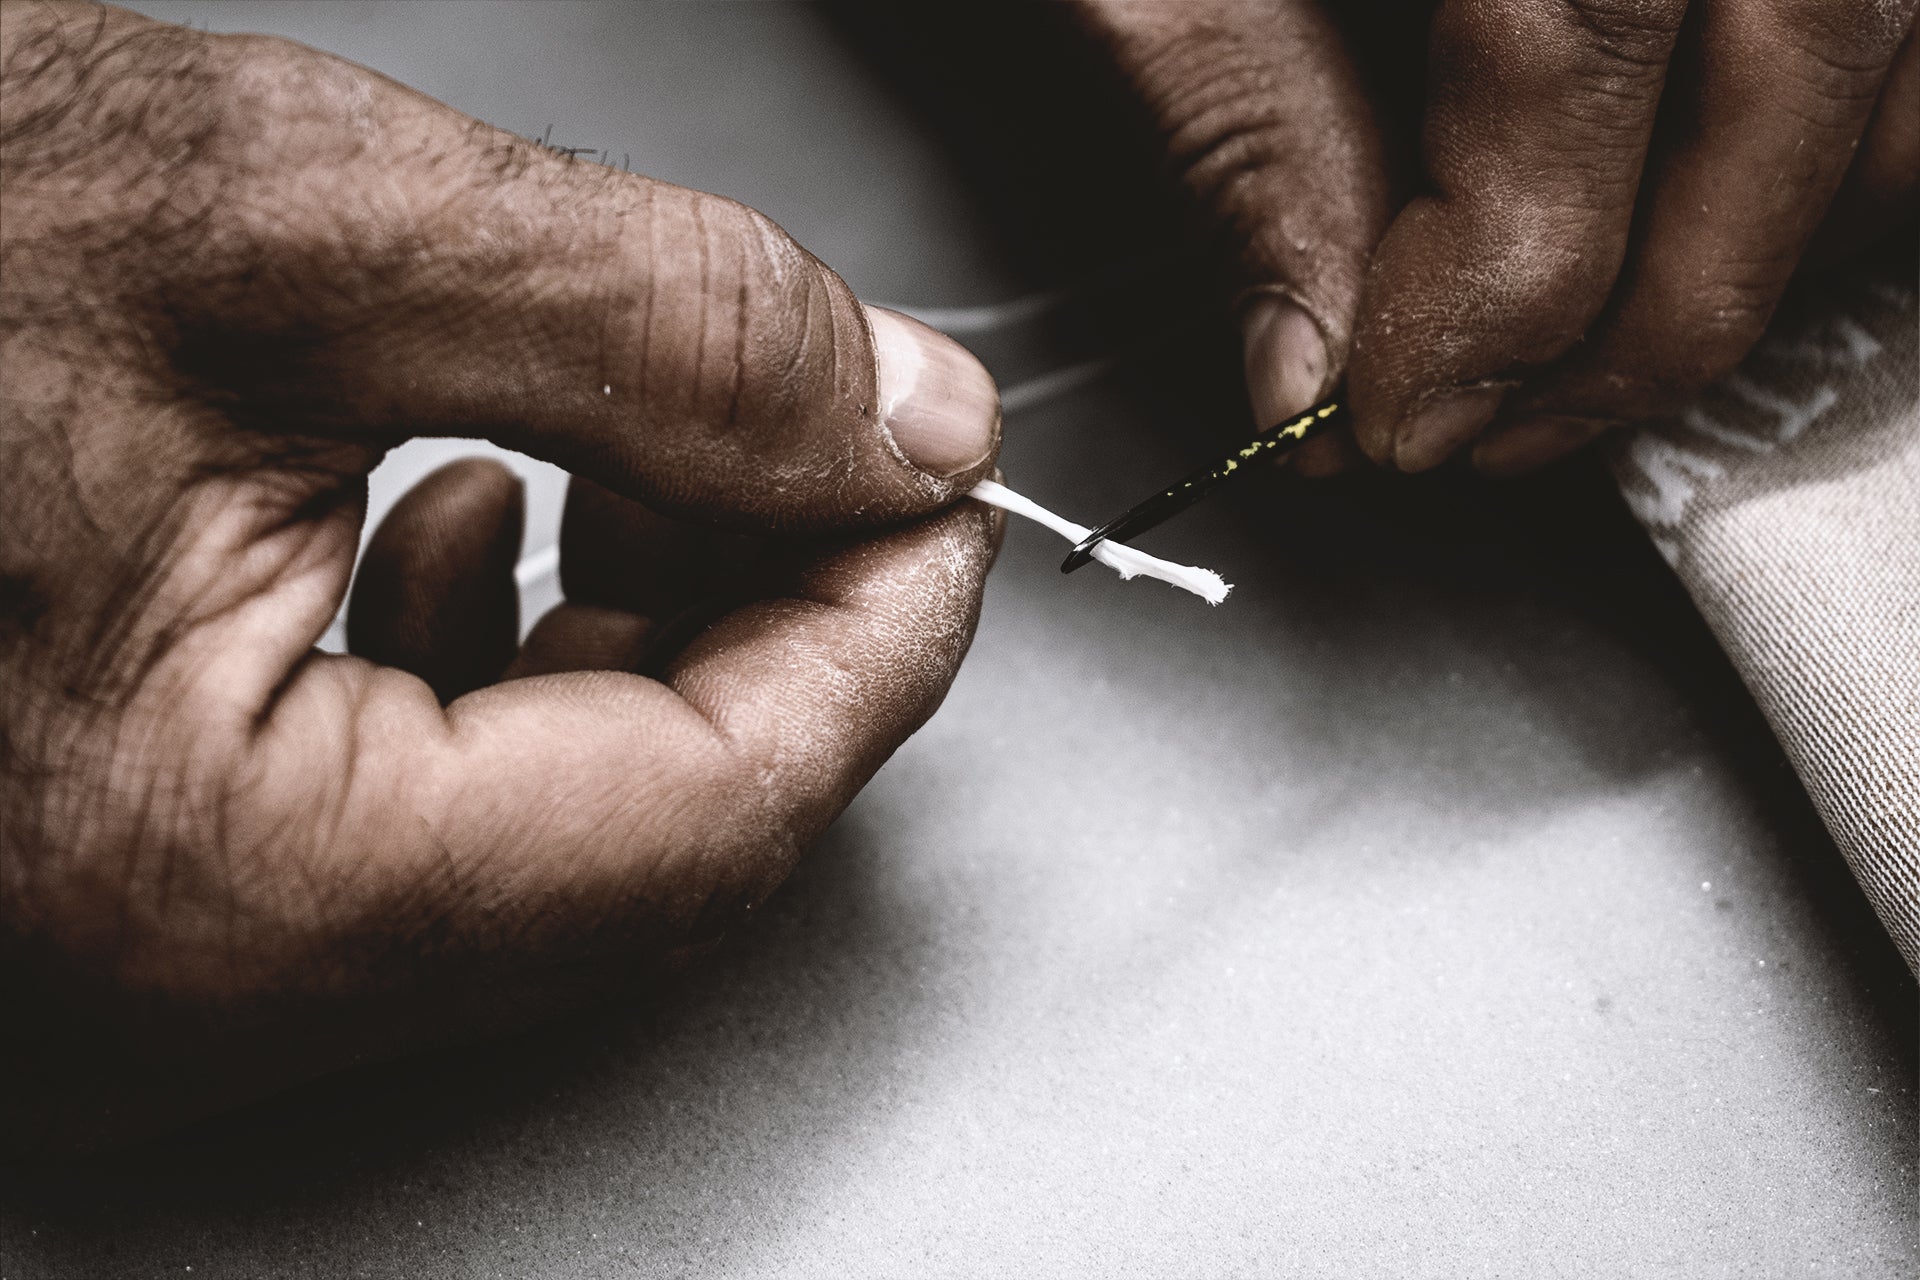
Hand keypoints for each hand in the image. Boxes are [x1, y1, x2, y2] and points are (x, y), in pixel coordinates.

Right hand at [0, 2, 999, 1152]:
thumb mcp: (283, 220)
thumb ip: (663, 329)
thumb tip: (903, 417)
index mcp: (226, 879)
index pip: (725, 808)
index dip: (885, 632)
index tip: (938, 491)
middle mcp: (167, 984)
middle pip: (651, 844)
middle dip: (778, 627)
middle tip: (820, 451)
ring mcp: (131, 956)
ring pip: (543, 841)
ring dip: (653, 642)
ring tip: (658, 466)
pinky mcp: (107, 874)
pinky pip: (406, 824)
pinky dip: (504, 668)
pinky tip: (486, 521)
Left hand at [1068, 0, 1917, 474]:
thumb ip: (1243, 114)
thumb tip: (1311, 359)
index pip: (1583, 45)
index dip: (1505, 286)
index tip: (1402, 418)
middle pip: (1811, 44)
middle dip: (1657, 302)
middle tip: (1503, 429)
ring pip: (1900, 34)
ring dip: (1784, 221)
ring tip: (1607, 337)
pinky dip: (1851, 117)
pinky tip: (1722, 190)